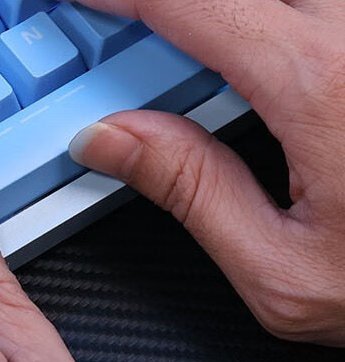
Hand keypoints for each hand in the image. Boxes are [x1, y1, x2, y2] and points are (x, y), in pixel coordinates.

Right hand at [67, 0, 344, 345]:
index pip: (186, 1)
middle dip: (171, 5)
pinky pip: (318, 10)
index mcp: (319, 81)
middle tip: (131, 32)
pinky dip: (280, 23)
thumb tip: (110, 139)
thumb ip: (189, 189)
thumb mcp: (280, 268)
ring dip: (228, 16)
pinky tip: (257, 49)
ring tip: (194, 47)